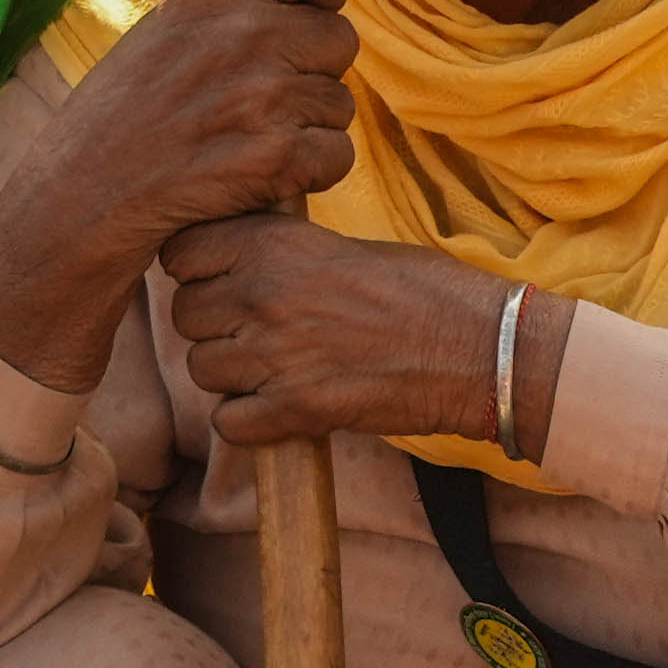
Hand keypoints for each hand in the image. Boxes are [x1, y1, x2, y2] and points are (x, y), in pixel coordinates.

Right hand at [0, 0, 354, 395]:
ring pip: (340, 102)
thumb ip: (230, 4)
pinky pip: (337, 153)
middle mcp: (241, 32)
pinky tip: (253, 173)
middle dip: (311, 71)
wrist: (79, 200)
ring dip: (306, 125)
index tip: (302, 13)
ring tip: (239, 137)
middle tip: (252, 100)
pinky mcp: (277, 155)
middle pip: (340, 38)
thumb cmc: (124, 116)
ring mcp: (262, 95)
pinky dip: (307, 171)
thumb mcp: (163, 31)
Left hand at [159, 216, 520, 450]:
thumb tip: (238, 262)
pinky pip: (229, 422)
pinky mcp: (296, 408)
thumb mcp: (350, 247)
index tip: (225, 283)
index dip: (198, 271)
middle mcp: (264, 294)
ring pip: (203, 370)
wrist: (486, 351)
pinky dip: (251, 422)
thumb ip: (285, 252)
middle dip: (216, 328)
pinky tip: (286, 409)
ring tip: (283, 371)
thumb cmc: (432, 293)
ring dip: (235, 377)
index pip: (180, 253)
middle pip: (186, 316)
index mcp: (276, 244)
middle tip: (264, 335)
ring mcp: (276, 353)